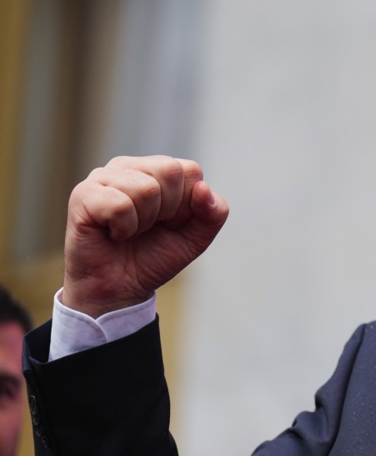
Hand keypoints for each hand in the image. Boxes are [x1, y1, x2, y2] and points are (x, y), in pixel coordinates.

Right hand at [62, 156, 229, 317]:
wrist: (119, 289)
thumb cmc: (154, 257)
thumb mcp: (196, 238)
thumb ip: (214, 213)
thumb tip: (203, 188)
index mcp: (156, 170)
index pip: (190, 170)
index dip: (187, 205)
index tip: (170, 223)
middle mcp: (129, 166)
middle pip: (170, 171)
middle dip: (168, 211)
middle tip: (148, 228)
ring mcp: (102, 177)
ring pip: (146, 189)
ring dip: (144, 222)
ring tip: (129, 231)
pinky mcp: (83, 194)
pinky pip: (120, 205)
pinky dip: (123, 228)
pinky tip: (113, 234)